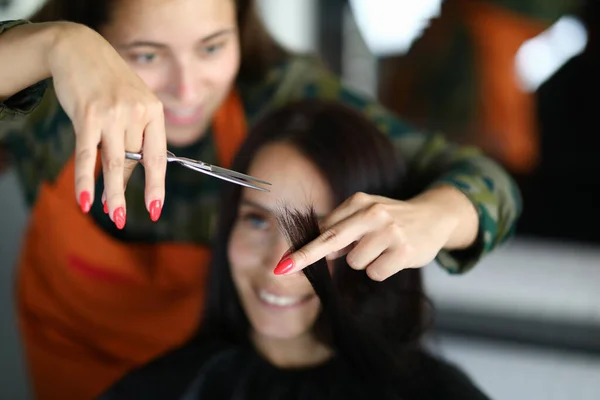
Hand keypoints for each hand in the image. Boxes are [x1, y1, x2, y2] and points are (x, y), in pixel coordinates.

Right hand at [49, 23, 165, 227]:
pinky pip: (87, 155)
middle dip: (126, 192)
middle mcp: (136, 113)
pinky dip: (86, 180)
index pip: (158, 157)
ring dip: (111, 192)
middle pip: (133, 162)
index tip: (155, 209)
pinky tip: (85, 200)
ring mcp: (112, 113)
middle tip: (123, 219)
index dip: (157, 186)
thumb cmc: (110, 83)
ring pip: (114, 162)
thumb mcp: (132, 104)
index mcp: (154, 111)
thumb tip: (131, 177)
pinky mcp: (87, 115)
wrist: (79, 49)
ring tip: (112, 215)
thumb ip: (134, 137)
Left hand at [274, 187, 477, 280]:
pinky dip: (382, 270)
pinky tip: (394, 257)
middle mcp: (372, 212)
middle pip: (330, 240)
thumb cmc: (393, 219)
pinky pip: (375, 272)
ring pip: (355, 262)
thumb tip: (322, 251)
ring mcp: (389, 230)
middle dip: (305, 256)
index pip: (324, 228)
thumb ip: (344, 229)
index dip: (302, 249)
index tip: (283, 264)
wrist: (435, 217)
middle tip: (282, 270)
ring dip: (366, 262)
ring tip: (383, 249)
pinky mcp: (403, 249)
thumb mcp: (367, 215)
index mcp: (359, 202)